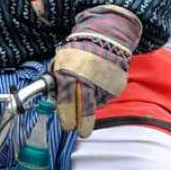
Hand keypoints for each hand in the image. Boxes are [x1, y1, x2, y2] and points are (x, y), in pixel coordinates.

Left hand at [53, 5, 141, 137]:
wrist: (105, 38)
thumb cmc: (78, 52)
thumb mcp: (61, 62)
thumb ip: (58, 82)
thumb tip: (54, 102)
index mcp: (69, 72)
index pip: (67, 100)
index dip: (67, 116)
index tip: (68, 126)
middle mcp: (87, 78)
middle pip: (85, 108)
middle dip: (83, 123)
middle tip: (82, 131)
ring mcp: (103, 82)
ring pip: (96, 104)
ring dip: (91, 106)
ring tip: (89, 92)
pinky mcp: (116, 84)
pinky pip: (106, 97)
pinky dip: (101, 97)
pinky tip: (98, 86)